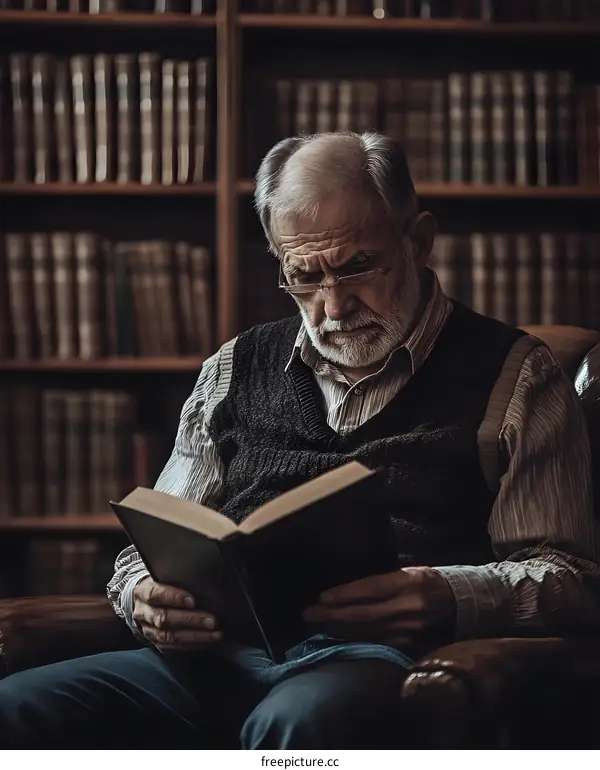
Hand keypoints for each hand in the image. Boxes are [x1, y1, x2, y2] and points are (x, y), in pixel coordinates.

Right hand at [132, 576, 221, 651]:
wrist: (142, 602)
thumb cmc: (160, 585)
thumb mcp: (163, 577)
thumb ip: (177, 579)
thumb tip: (204, 581)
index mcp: (143, 592)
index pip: (156, 594)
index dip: (174, 597)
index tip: (193, 601)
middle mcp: (143, 613)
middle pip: (164, 618)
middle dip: (190, 620)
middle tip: (212, 620)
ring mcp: (148, 630)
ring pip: (169, 636)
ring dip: (195, 636)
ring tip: (215, 634)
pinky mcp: (156, 642)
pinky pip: (173, 647)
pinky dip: (192, 645)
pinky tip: (207, 641)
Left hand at [303, 567, 455, 647]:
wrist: (462, 604)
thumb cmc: (429, 581)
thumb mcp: (409, 571)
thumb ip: (382, 581)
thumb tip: (348, 590)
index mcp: (408, 583)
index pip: (370, 589)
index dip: (344, 595)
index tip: (322, 597)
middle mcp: (409, 607)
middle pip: (364, 614)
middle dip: (333, 615)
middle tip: (309, 614)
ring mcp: (410, 629)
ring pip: (368, 631)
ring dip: (340, 629)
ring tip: (318, 625)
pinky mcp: (411, 644)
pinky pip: (378, 642)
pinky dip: (356, 639)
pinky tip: (340, 636)